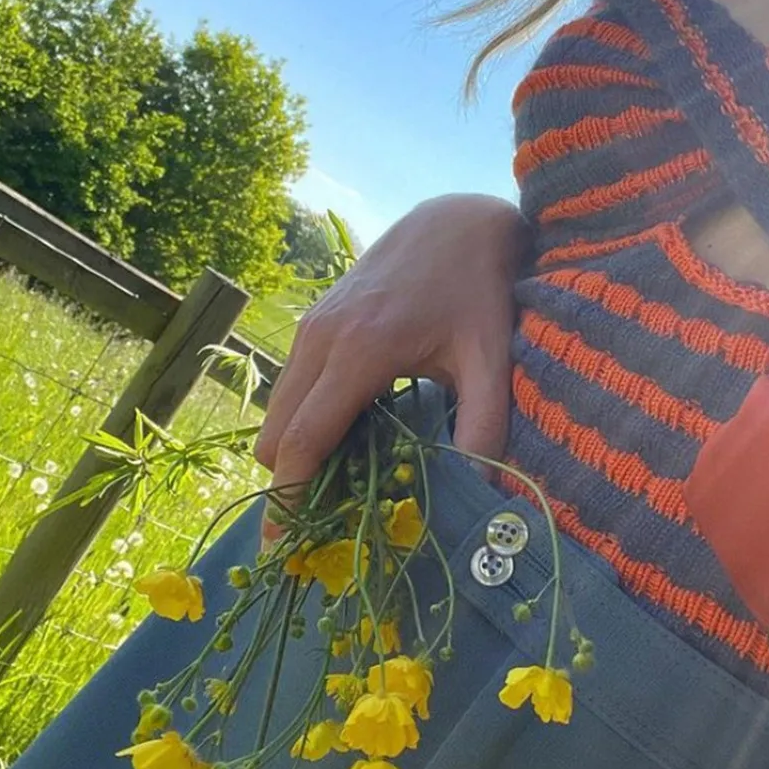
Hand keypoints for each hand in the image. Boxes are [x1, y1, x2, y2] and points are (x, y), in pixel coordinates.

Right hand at [255, 194, 528, 539]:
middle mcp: (321, 337)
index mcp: (359, 351)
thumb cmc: (480, 290)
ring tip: (341, 491)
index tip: (285, 548)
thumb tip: (482, 496)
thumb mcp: (493, 359)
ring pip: (276, 412)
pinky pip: (290, 388)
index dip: (290, 499)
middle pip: (276, 435)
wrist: (458, 219)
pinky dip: (303, 422)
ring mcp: (311, 326)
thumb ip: (485, 427)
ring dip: (296, 454)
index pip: (305, 440)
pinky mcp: (315, 321)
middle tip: (325, 530)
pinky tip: (350, 440)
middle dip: (289, 486)